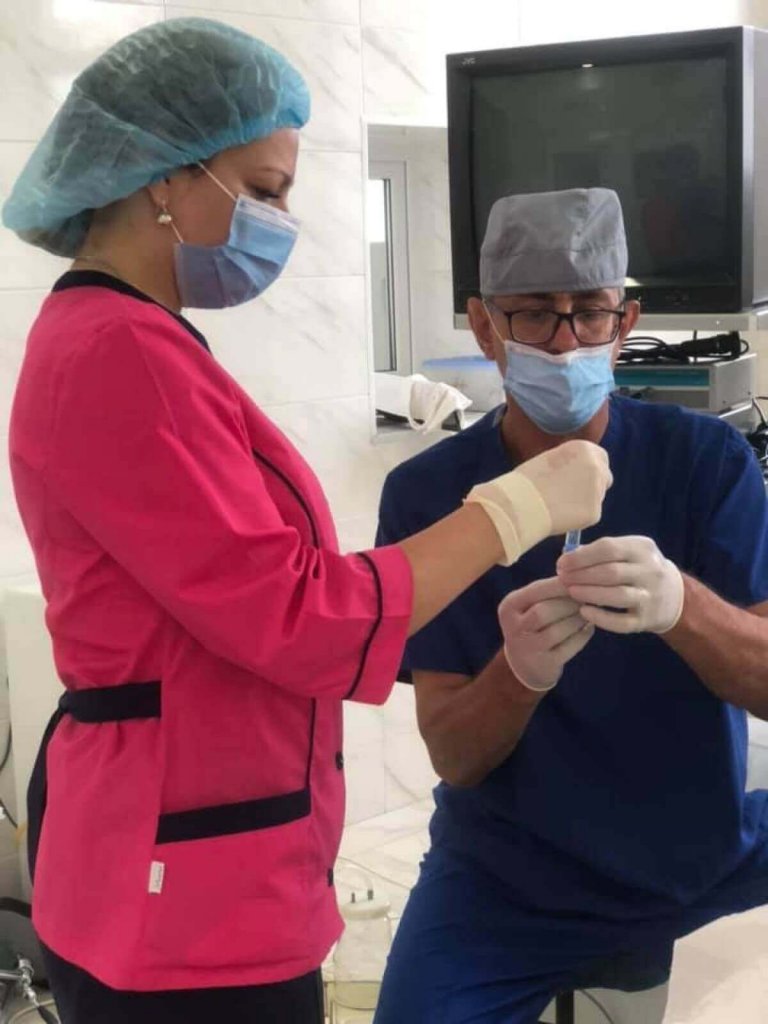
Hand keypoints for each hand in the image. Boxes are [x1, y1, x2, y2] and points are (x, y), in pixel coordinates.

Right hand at [498, 577, 594, 691]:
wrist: (523, 664)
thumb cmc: (531, 625)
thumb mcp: (528, 606)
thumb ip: (547, 591)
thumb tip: (578, 576)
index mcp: (509, 606)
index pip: (536, 590)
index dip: (561, 584)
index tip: (580, 580)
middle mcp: (514, 627)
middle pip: (544, 611)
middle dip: (569, 603)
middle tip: (588, 598)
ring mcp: (528, 648)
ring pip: (557, 630)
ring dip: (577, 619)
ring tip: (589, 612)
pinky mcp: (544, 664)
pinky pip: (568, 647)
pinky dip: (582, 636)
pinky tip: (588, 628)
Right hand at [516, 440, 612, 535]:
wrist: (521, 503)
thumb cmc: (527, 480)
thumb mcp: (551, 459)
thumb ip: (570, 463)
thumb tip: (575, 473)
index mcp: (584, 449)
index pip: (601, 457)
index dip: (592, 467)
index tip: (581, 476)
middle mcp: (596, 467)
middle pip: (605, 477)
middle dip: (594, 485)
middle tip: (574, 495)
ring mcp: (598, 490)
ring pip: (597, 498)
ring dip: (585, 501)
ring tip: (559, 506)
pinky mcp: (595, 512)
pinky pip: (591, 515)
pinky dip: (580, 517)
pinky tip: (561, 516)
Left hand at [557, 535, 683, 634]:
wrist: (674, 596)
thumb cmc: (639, 568)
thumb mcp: (629, 551)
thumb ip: (601, 551)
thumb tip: (568, 556)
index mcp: (642, 549)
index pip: (609, 548)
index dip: (582, 557)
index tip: (561, 563)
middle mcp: (650, 571)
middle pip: (611, 572)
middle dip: (582, 575)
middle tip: (562, 578)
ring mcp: (650, 597)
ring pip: (618, 595)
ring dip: (590, 593)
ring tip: (570, 591)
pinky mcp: (646, 620)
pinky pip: (622, 621)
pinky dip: (601, 617)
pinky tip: (584, 611)